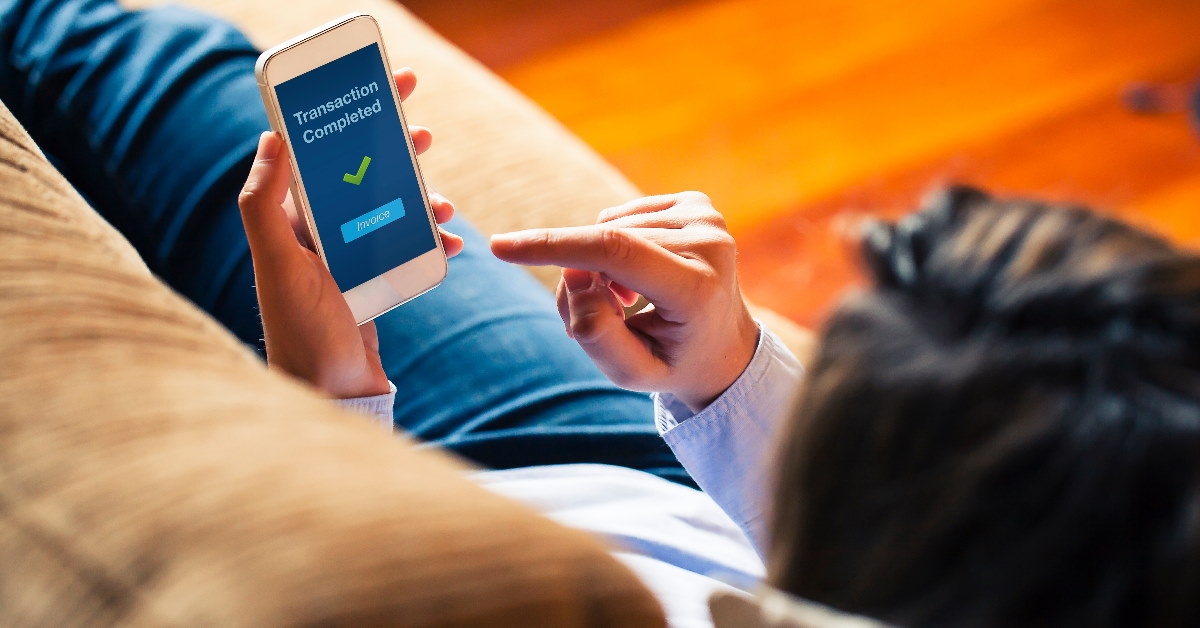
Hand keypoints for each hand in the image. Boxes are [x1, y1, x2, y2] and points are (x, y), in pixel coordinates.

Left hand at [237, 68, 462, 398]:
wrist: (331, 396)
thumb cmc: (301, 333)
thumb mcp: (279, 265)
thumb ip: (263, 203)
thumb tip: (270, 136)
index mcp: (290, 220)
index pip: (318, 152)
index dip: (347, 116)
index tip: (379, 89)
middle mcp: (316, 234)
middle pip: (359, 173)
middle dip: (392, 149)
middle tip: (421, 129)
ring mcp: (347, 258)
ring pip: (390, 208)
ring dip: (419, 196)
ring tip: (443, 199)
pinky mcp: (372, 282)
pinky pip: (407, 247)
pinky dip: (432, 240)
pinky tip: (452, 242)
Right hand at [490, 192, 757, 410]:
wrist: (724, 345)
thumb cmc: (673, 362)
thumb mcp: (632, 372)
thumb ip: (595, 333)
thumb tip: (574, 274)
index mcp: (698, 288)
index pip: (614, 252)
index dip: (553, 246)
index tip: (502, 247)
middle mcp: (710, 243)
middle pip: (604, 246)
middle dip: (580, 279)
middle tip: (601, 317)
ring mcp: (707, 217)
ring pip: (608, 229)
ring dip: (599, 265)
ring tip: (628, 302)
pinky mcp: (698, 203)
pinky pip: (622, 217)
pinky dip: (616, 246)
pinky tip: (642, 275)